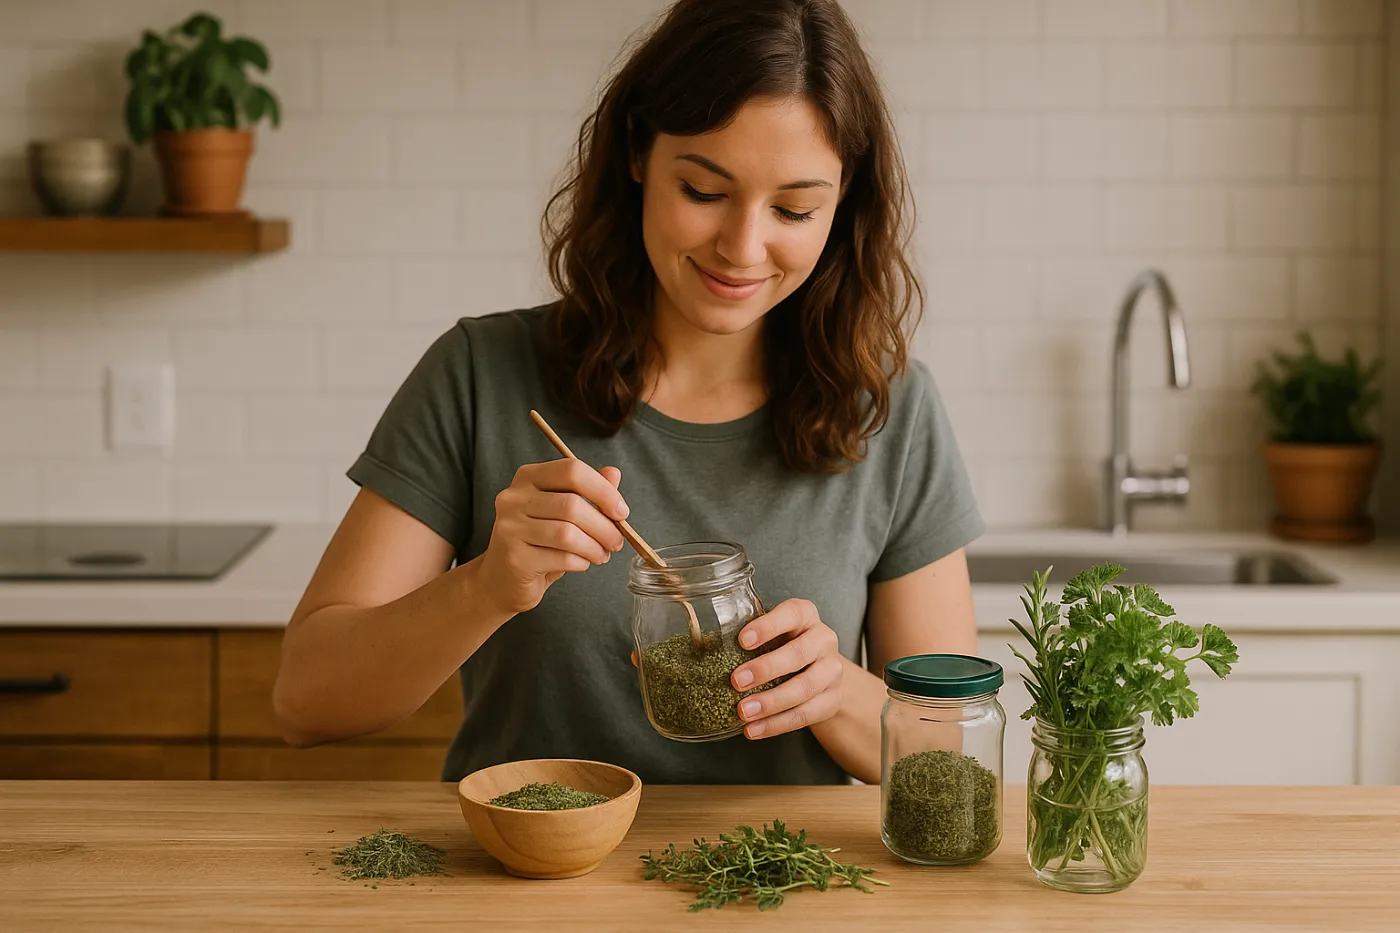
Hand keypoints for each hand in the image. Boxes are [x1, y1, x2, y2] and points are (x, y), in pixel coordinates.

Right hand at [478, 459, 627, 614]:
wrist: (502, 578)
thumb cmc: (538, 542)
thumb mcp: (564, 512)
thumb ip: (588, 492)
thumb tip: (613, 473)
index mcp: (528, 477)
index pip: (572, 470)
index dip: (603, 491)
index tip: (621, 511)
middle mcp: (513, 498)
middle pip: (572, 505)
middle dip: (604, 526)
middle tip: (616, 541)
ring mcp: (510, 528)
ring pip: (568, 533)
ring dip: (595, 547)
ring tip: (601, 554)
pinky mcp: (515, 558)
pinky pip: (562, 558)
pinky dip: (581, 562)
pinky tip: (581, 564)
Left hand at [730, 599, 842, 739]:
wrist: (819, 671)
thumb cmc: (783, 646)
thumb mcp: (770, 634)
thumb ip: (747, 638)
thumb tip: (701, 650)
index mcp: (805, 615)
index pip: (792, 614)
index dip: (768, 626)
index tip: (742, 640)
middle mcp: (823, 639)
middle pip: (799, 654)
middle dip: (766, 669)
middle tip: (736, 681)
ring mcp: (832, 671)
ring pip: (805, 688)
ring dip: (771, 702)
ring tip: (744, 712)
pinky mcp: (832, 700)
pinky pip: (805, 715)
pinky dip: (777, 724)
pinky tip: (754, 729)